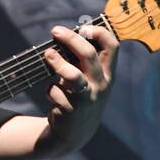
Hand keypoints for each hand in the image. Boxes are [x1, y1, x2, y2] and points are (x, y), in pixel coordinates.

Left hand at [39, 24, 118, 154]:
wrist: (75, 132)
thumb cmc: (79, 96)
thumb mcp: (87, 79)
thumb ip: (81, 61)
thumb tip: (64, 35)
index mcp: (107, 73)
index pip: (112, 47)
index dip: (99, 32)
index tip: (83, 27)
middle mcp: (100, 85)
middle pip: (89, 55)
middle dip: (71, 39)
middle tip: (55, 31)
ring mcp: (86, 98)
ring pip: (72, 76)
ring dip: (57, 63)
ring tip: (47, 55)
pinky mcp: (71, 110)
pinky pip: (56, 92)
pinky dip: (50, 89)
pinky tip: (52, 93)